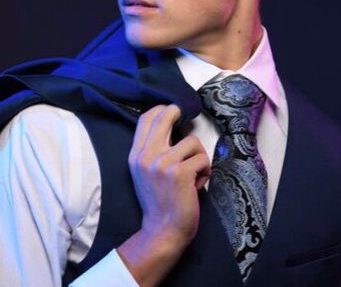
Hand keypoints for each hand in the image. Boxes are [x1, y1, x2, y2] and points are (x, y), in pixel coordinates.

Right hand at [117, 104, 210, 286]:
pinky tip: (197, 186)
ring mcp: (163, 164)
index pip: (145, 120)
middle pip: (164, 118)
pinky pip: (203, 159)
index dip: (161, 109)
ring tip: (194, 174)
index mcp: (135, 156)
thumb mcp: (144, 173)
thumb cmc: (159, 202)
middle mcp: (146, 157)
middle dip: (178, 114)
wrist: (162, 231)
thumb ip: (152, 151)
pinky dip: (205, 172)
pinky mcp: (180, 173)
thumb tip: (170, 125)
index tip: (172, 110)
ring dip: (199, 157)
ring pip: (192, 141)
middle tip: (185, 116)